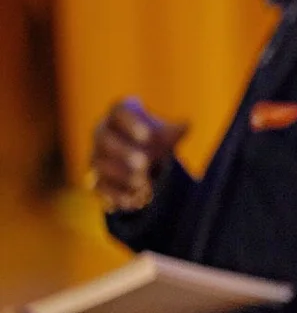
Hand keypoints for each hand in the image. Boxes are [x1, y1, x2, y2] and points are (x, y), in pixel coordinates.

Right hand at [89, 97, 188, 212]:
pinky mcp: (96, 180)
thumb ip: (175, 130)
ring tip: (145, 184)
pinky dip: (117, 195)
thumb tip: (185, 126)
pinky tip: (134, 201)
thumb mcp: (169, 134)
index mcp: (121, 116)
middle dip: (123, 152)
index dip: (131, 122)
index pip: (120, 111)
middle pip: (104, 139)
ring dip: (123, 176)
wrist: (144, 162)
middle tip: (144, 163)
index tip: (147, 135)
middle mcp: (103, 134)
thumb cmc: (156, 141)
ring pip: (101, 166)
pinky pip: (100, 188)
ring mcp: (97, 157)